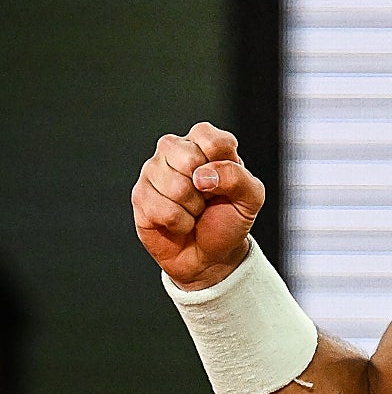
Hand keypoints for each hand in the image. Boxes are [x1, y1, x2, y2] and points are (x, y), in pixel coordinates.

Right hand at [132, 122, 265, 289]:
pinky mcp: (139, 195)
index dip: (223, 166)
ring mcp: (153, 171)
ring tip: (195, 210)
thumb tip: (203, 174)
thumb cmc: (229, 220)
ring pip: (175, 186)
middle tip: (208, 198)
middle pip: (189, 158)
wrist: (210, 255)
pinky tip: (181, 222)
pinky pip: (162, 209)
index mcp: (206, 141)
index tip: (225, 182)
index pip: (211, 139)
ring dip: (192, 209)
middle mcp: (176, 149)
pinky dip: (179, 223)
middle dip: (206, 189)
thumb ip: (238, 177)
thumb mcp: (251, 198)